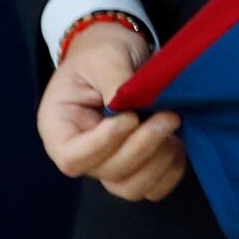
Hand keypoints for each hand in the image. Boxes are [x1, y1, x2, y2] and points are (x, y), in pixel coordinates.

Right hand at [36, 22, 188, 201]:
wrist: (117, 51)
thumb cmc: (101, 51)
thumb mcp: (104, 56)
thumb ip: (115, 83)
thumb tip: (130, 111)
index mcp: (59, 126)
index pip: (71, 156)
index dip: (103, 144)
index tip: (130, 117)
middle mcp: (81, 152)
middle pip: (107, 172)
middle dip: (142, 146)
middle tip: (168, 115)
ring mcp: (109, 162)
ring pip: (131, 187)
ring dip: (158, 162)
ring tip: (172, 125)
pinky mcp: (136, 164)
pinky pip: (154, 187)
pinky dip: (170, 171)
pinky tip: (179, 143)